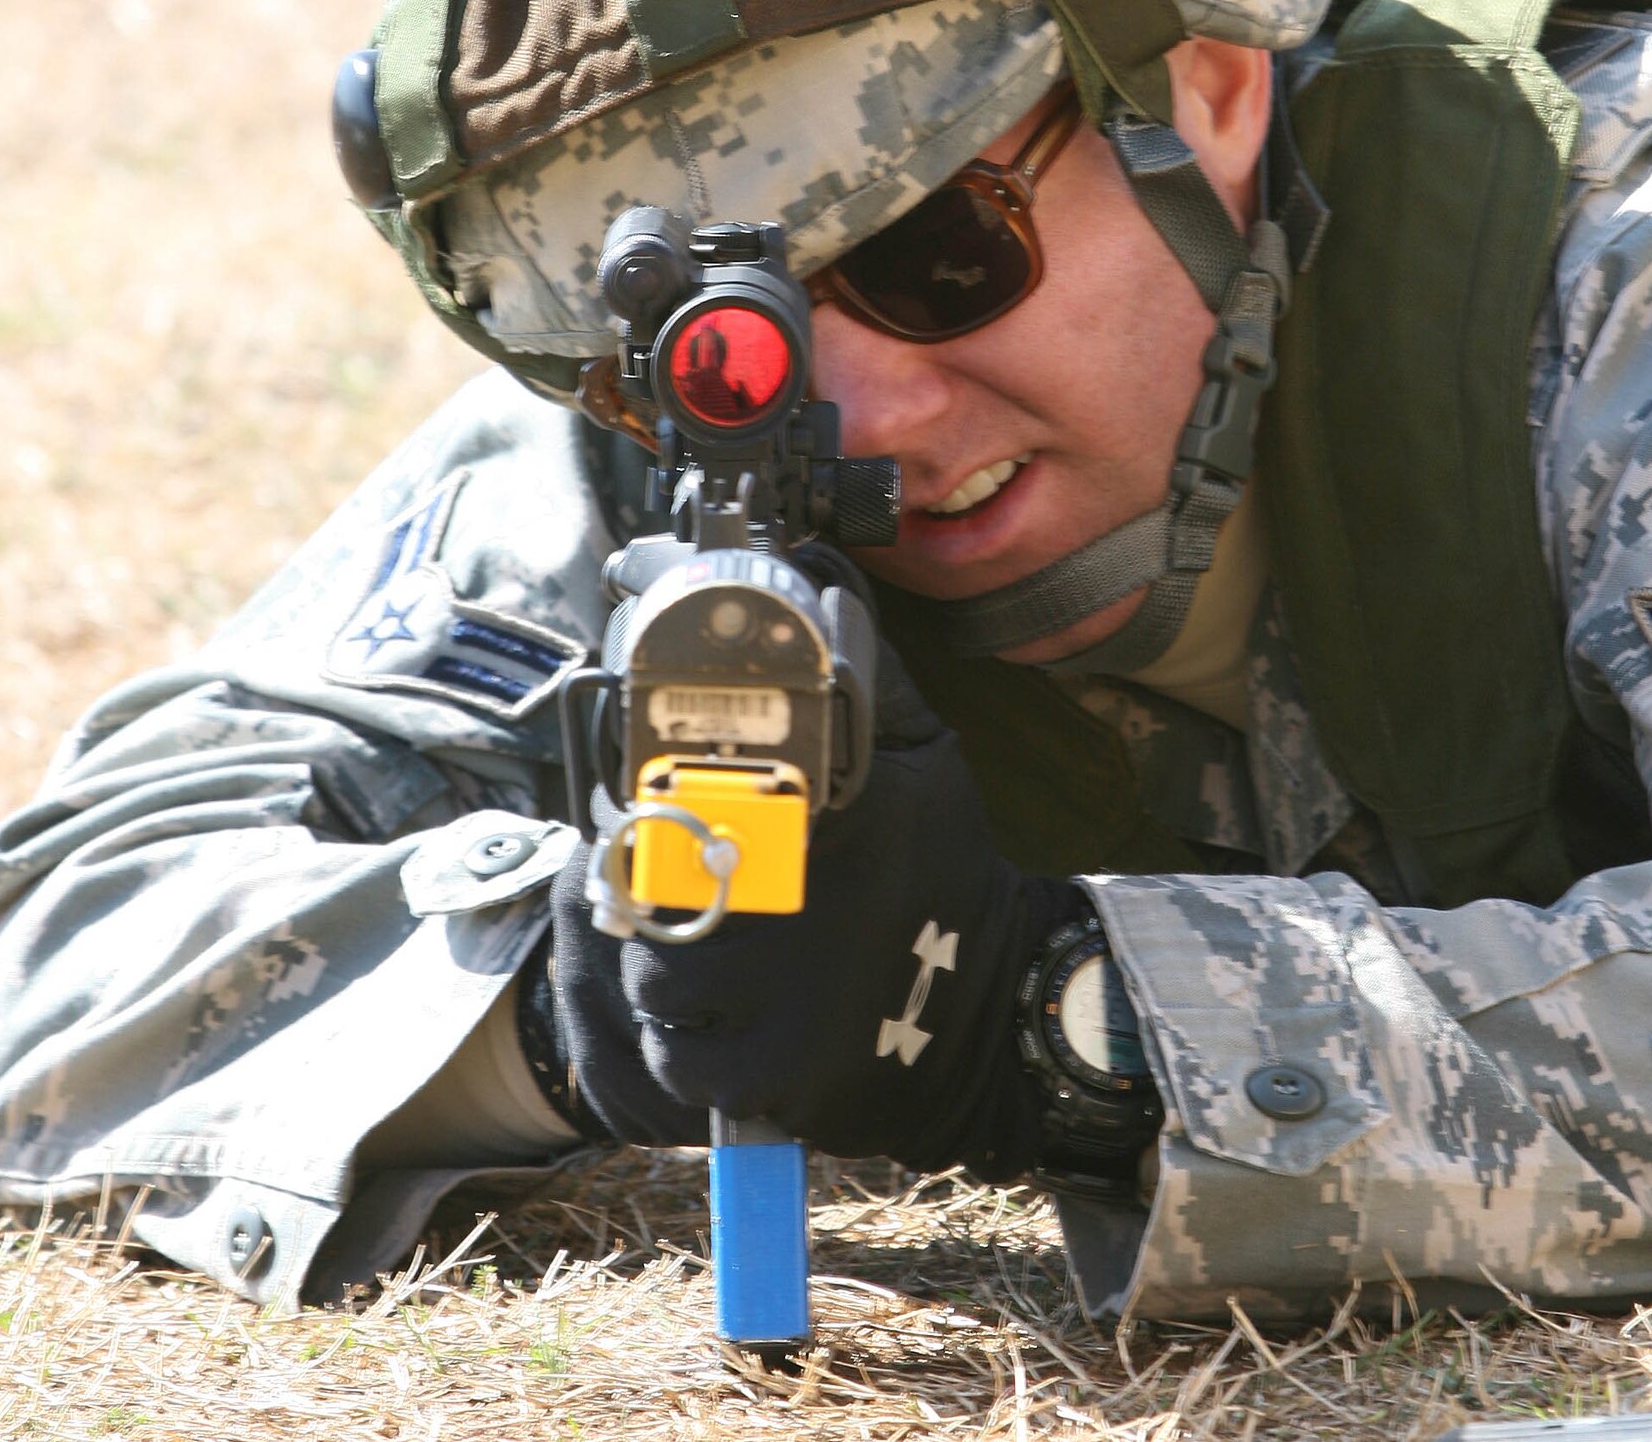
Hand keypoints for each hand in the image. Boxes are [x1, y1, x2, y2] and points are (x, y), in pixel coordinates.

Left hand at [541, 642, 1085, 1175]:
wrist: (1001, 1007)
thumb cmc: (945, 870)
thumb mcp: (923, 755)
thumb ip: (864, 673)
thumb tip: (819, 571)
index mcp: (828, 813)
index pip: (687, 791)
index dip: (650, 801)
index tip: (654, 807)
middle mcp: (800, 906)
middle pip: (653, 893)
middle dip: (662, 890)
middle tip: (697, 886)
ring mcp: (785, 1001)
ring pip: (655, 980)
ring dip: (669, 969)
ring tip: (722, 949)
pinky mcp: (778, 1079)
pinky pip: (678, 1060)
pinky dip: (690, 1044)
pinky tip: (738, 1017)